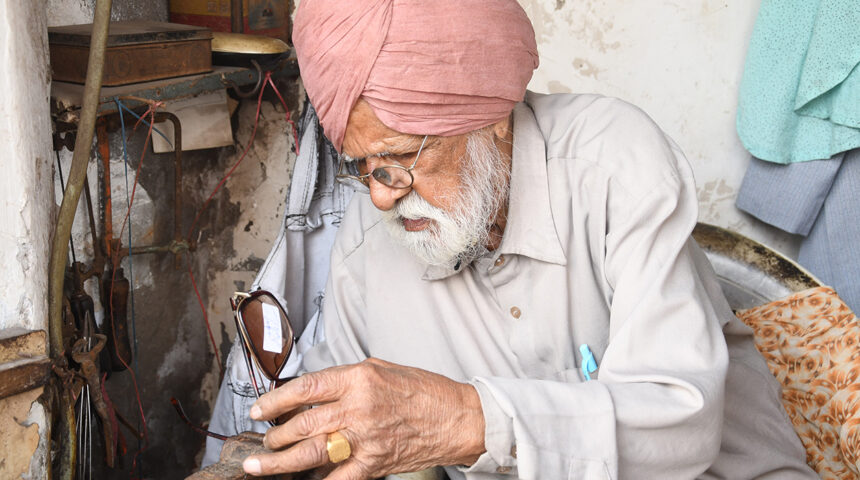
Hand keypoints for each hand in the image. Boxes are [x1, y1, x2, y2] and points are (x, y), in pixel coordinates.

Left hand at [242, 358, 485, 478]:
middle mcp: (359, 408)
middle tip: (264, 441)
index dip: (276, 400)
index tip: (259, 409)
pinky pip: (338, 478)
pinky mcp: (375, 463)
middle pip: (303, 424)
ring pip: (311, 453)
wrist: (457, 418)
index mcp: (359, 379)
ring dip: (282, 461)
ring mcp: (366, 438)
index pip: (306, 388)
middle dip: (276, 435)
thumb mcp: (382, 369)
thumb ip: (347, 379)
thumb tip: (313, 391)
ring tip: (262, 464)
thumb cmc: (423, 391)